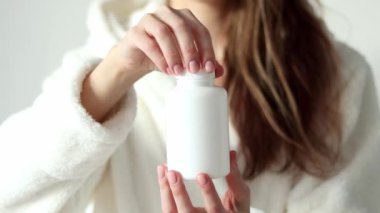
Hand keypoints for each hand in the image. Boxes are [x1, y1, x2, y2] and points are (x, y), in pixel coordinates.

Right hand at [81, 5, 222, 121]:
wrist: (137, 61)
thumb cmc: (164, 57)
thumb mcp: (185, 60)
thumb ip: (201, 62)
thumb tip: (219, 72)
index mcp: (183, 17)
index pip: (200, 30)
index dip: (207, 49)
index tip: (209, 69)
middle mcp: (166, 13)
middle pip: (182, 27)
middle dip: (191, 50)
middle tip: (194, 70)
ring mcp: (148, 20)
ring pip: (164, 32)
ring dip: (174, 54)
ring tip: (178, 73)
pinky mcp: (134, 32)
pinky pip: (148, 43)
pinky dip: (159, 58)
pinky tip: (166, 70)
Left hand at [157, 151, 250, 212]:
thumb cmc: (235, 211)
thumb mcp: (240, 198)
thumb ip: (235, 177)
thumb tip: (230, 153)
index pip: (214, 209)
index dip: (207, 192)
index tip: (201, 175)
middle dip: (179, 193)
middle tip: (173, 173)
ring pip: (172, 212)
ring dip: (166, 191)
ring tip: (164, 171)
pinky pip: (168, 209)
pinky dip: (164, 193)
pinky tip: (163, 177)